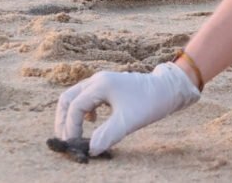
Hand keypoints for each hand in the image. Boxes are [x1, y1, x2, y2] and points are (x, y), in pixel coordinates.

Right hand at [54, 62, 200, 155]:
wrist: (168, 89)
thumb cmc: (150, 102)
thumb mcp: (129, 121)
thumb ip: (108, 135)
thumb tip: (91, 151)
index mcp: (100, 85)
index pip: (74, 107)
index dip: (71, 128)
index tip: (75, 145)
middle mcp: (97, 80)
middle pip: (67, 98)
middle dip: (63, 120)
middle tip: (65, 140)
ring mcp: (102, 81)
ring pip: (75, 96)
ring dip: (70, 115)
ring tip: (73, 134)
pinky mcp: (107, 87)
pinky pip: (85, 97)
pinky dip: (82, 110)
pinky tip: (92, 122)